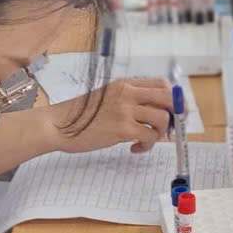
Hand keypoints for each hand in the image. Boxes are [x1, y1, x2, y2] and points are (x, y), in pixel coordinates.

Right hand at [55, 77, 174, 153]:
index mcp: (125, 84)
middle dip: (175, 114)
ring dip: (159, 133)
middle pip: (168, 98)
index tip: (172, 112)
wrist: (58, 125)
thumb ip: (128, 100)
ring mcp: (125, 110)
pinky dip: (147, 145)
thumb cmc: (80, 115)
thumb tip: (153, 112)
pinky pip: (149, 136)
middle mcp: (127, 93)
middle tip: (167, 129)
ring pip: (162, 118)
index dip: (173, 99)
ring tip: (145, 140)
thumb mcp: (106, 97)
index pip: (161, 84)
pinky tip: (135, 148)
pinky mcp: (122, 129)